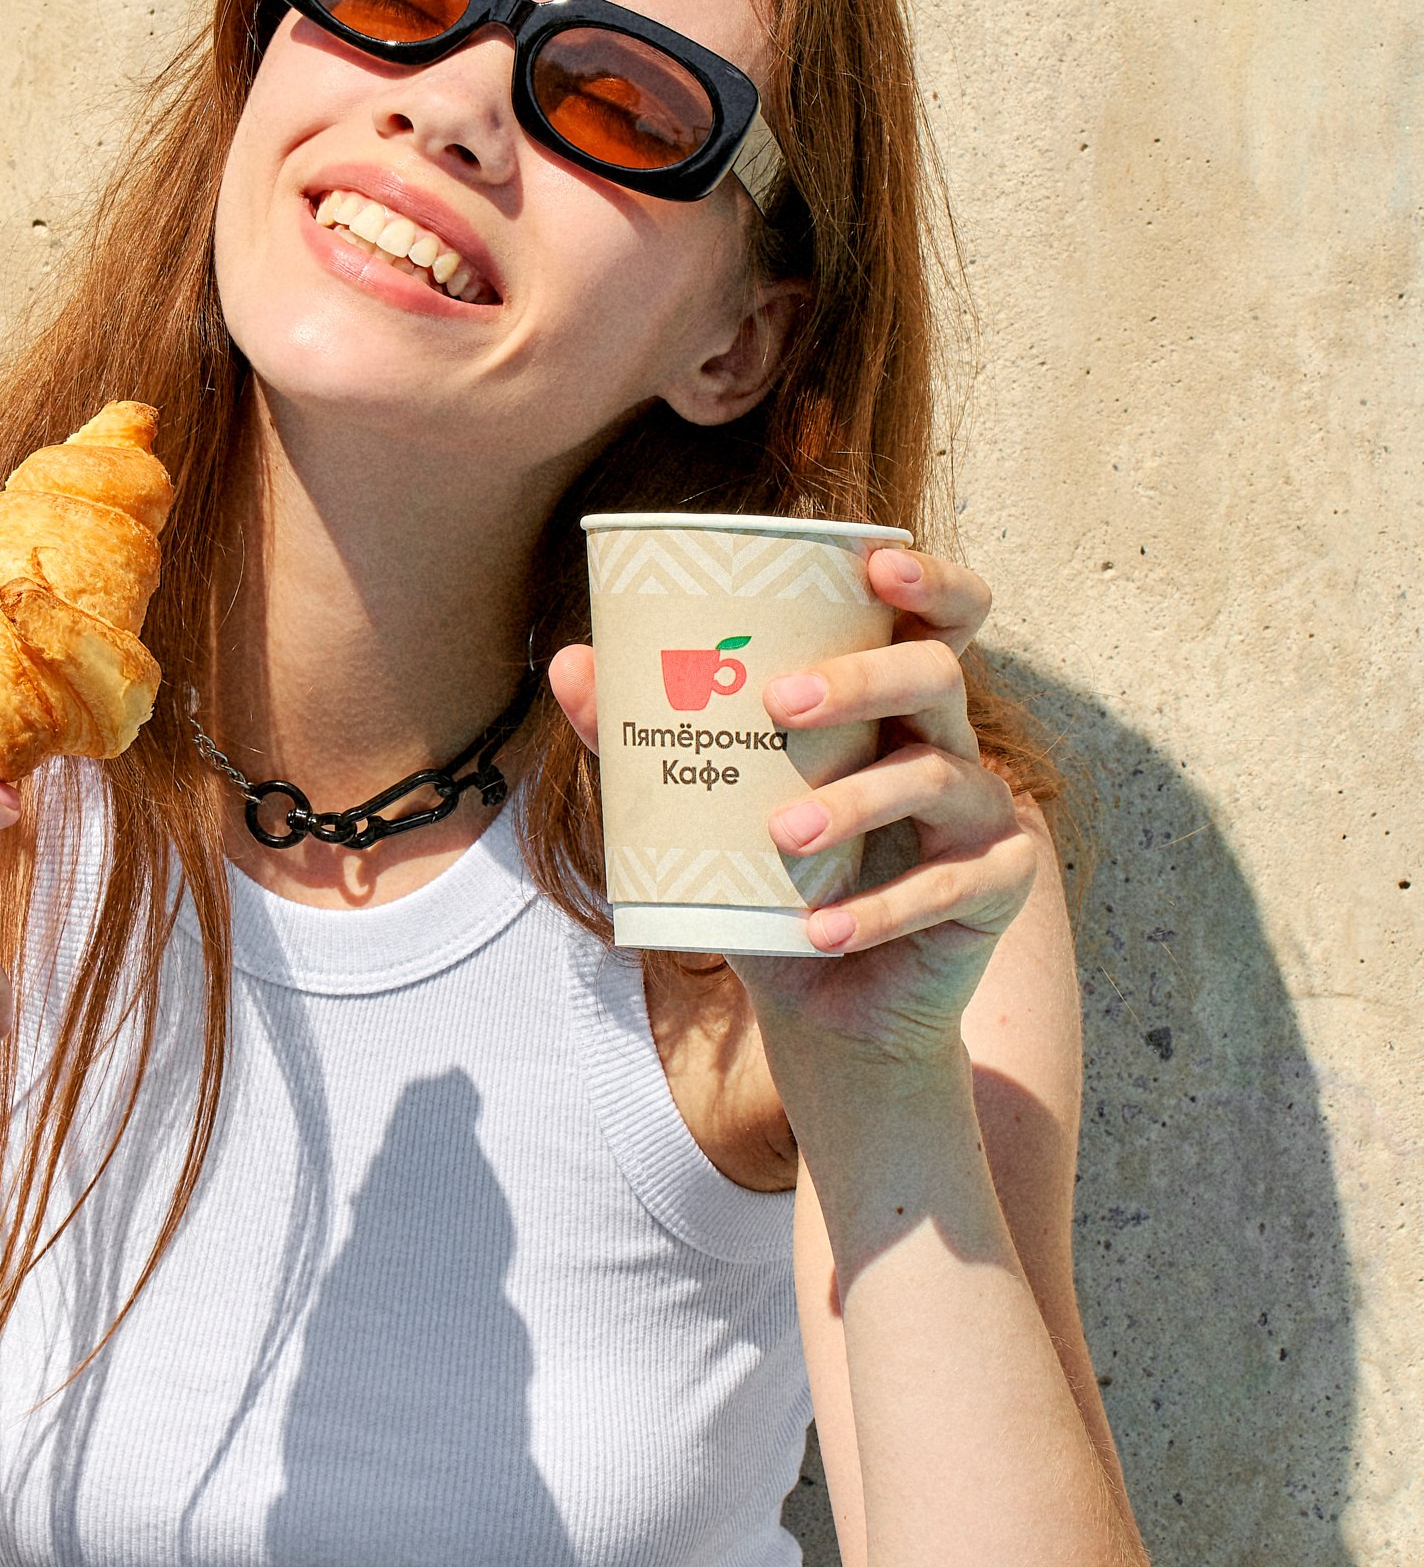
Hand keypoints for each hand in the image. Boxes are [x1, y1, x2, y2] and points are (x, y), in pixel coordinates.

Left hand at [548, 549, 1037, 1077]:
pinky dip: (879, 911)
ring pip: (937, 776)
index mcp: (890, 701)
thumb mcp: (703, 805)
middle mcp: (947, 739)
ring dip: (855, 802)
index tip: (877, 563)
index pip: (942, 617)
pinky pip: (947, 888)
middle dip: (861, 679)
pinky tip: (822, 929)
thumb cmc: (767, 880)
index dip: (931, 579)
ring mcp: (982, 811)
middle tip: (778, 705)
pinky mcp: (996, 885)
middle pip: (935, 674)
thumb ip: (643, 734)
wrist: (821, 1003)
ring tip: (782, 834)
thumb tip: (570, 662)